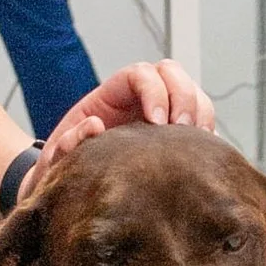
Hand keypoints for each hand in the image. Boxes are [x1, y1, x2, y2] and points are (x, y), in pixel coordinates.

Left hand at [26, 57, 215, 189]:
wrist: (75, 192)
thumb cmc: (67, 171)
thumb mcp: (57, 160)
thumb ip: (67, 143)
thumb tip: (94, 126)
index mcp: (110, 96)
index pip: (139, 73)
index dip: (153, 90)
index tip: (156, 123)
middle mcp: (139, 99)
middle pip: (172, 73)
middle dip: (184, 97)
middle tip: (183, 131)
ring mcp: (161, 114)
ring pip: (193, 94)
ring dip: (201, 114)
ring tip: (198, 144)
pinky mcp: (176, 138)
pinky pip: (202, 124)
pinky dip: (208, 136)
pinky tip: (205, 157)